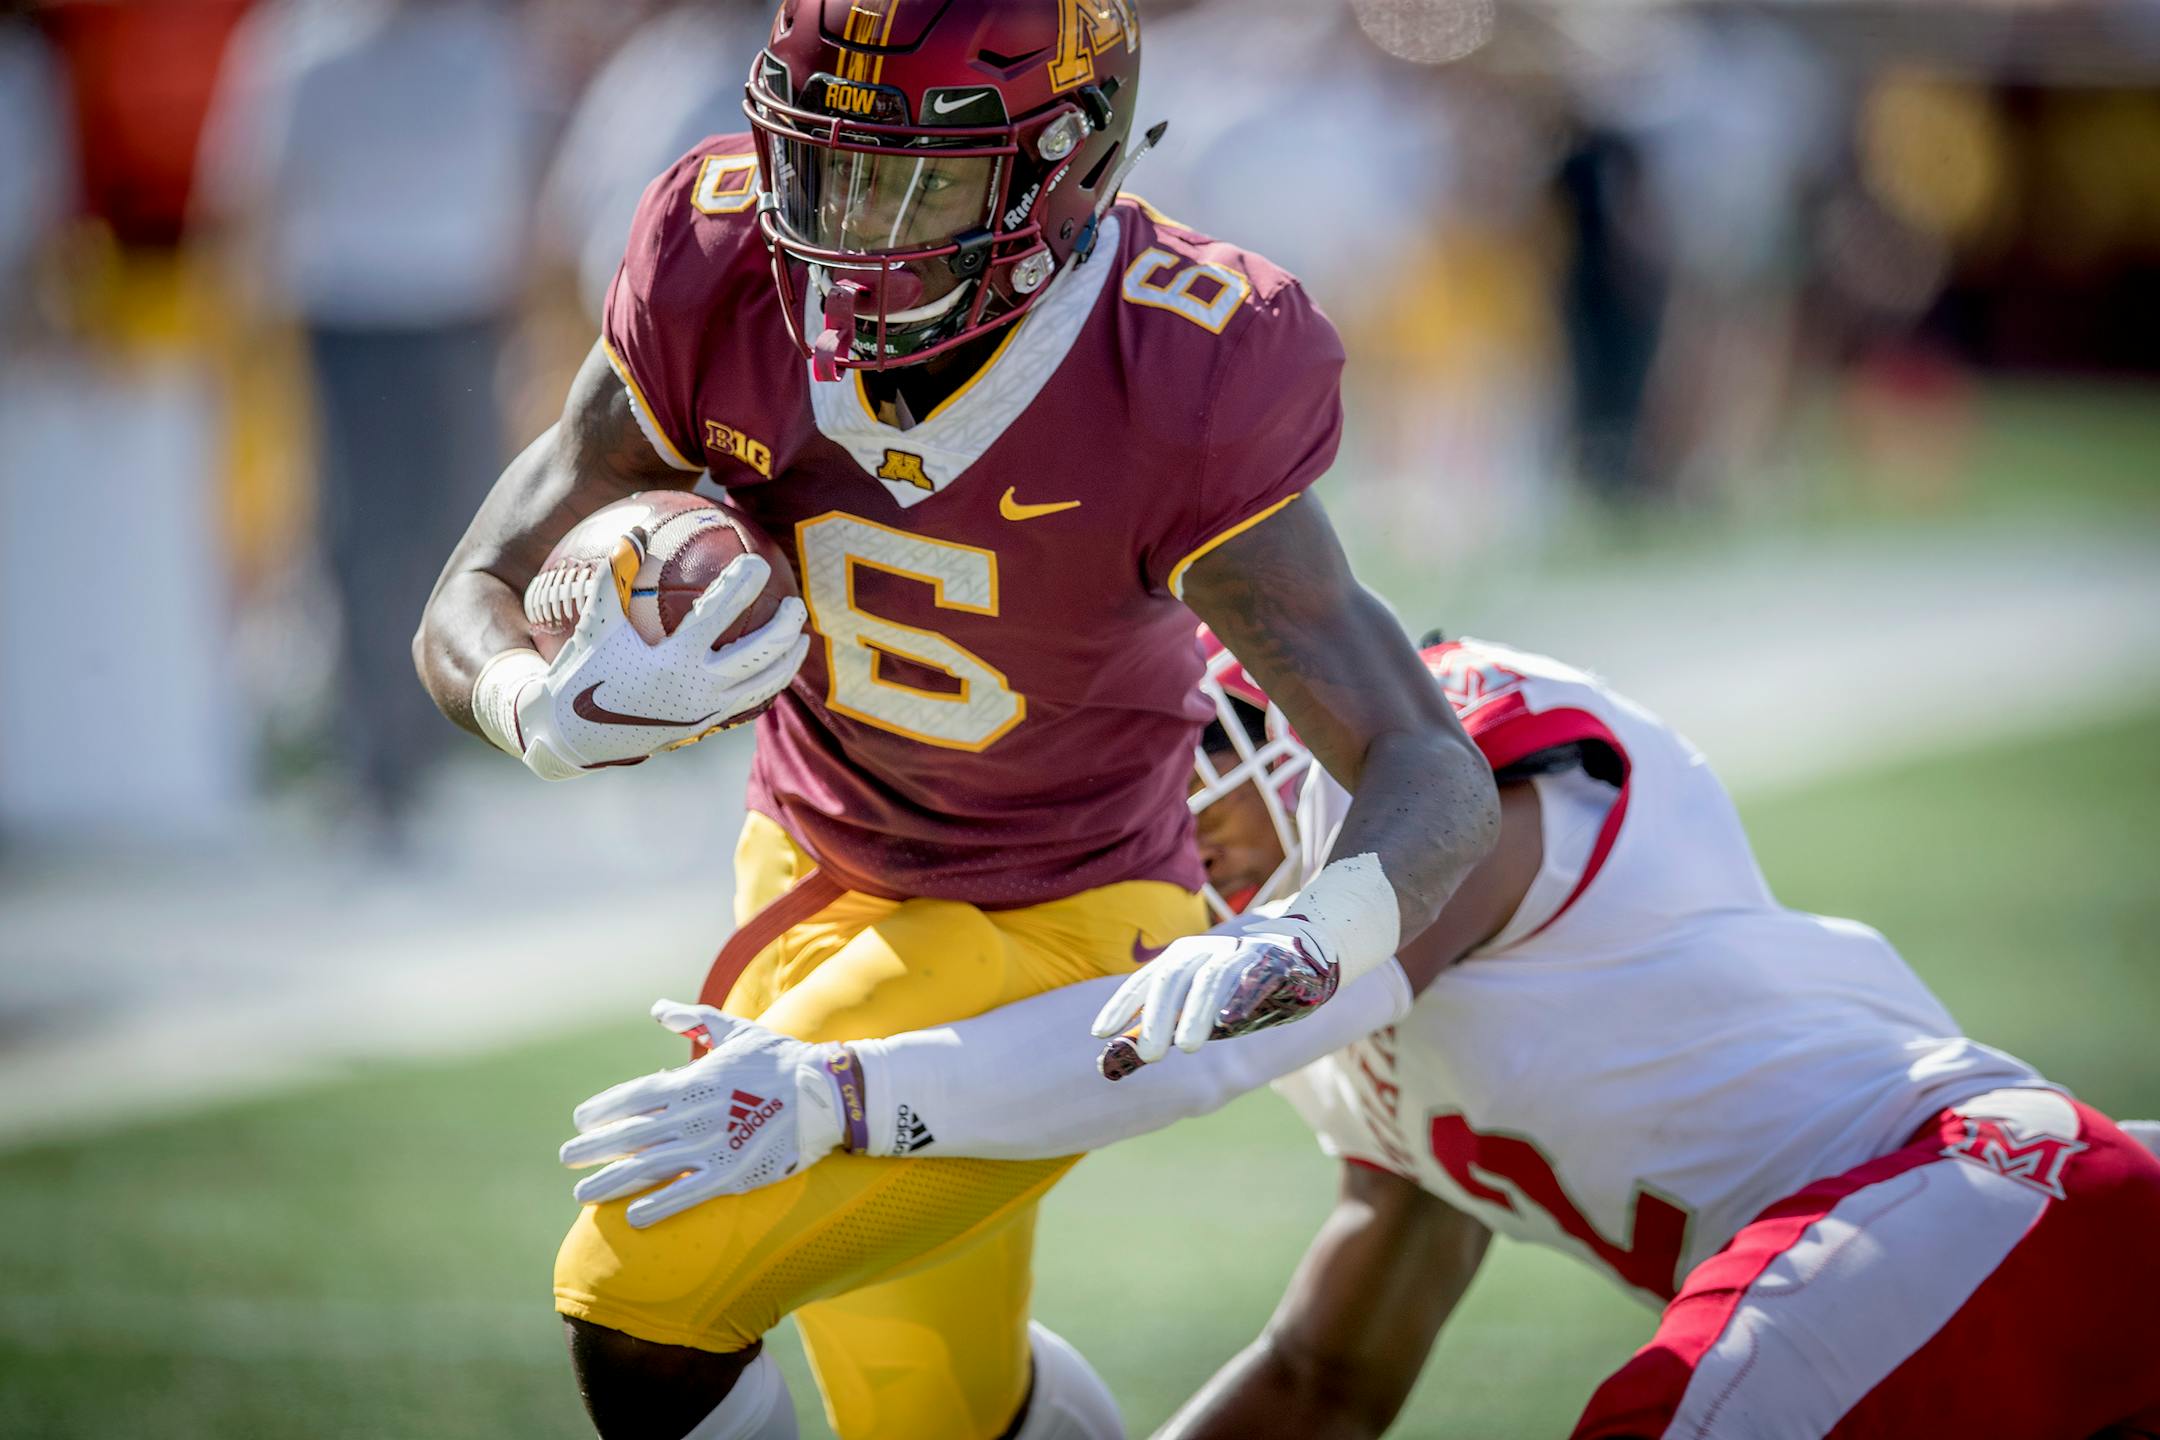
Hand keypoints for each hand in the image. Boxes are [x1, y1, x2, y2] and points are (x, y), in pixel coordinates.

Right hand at [513, 533, 809, 780]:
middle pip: (758, 654)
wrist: (578, 736)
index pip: (717, 615)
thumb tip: (633, 531)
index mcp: (670, 662)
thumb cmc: (585, 672)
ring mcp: (707, 710)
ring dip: (789, 658)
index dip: (741, 586)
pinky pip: (752, 700)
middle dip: (784, 626)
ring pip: (765, 683)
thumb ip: (615, 578)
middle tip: (796, 602)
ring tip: (802, 636)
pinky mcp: (709, 724)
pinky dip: (772, 681)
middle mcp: (695, 688)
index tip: (758, 562)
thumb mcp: (596, 625)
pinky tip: (780, 665)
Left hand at [559, 1001, 847, 1226]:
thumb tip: (658, 1008)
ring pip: (650, 1167)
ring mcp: (713, 1146)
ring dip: (612, 1181)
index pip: (634, 1096)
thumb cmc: (781, 1060)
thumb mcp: (736, 1031)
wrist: (828, 1092)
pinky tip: (633, 1217)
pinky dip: (659, 1205)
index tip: (580, 1121)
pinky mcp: (734, 1173)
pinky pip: (688, 1193)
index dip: (603, 1110)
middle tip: (566, 1158)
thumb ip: (694, 1019)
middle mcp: (695, 1114)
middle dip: (594, 1148)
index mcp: (694, 1079)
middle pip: (631, 1135)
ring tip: (583, 1195)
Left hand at [1089, 910, 1341, 1068]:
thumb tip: (1109, 1064)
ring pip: (1211, 978)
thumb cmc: (1238, 991)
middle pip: (1173, 979)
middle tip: (1148, 1055)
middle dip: (1158, 1017)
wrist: (1299, 954)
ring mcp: (1238, 952)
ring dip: (1196, 1012)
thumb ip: (1158, 1032)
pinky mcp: (1272, 961)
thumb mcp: (1196, 1012)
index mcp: (1180, 959)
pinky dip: (1242, 996)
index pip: (1144, 981)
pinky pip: (1255, 977)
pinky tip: (1231, 1020)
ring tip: (1186, 1046)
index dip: (1122, 1005)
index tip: (1100, 1033)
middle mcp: (1204, 951)